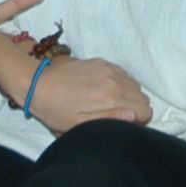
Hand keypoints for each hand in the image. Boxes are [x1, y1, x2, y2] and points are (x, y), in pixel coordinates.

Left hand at [26, 54, 151, 132]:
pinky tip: (103, 89)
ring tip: (109, 102)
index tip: (123, 124)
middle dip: (135, 108)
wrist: (38, 85)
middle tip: (115, 114)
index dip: (138, 121)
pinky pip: (124, 74)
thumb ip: (111, 119)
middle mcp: (116, 81)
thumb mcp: (80, 124)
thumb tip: (134, 116)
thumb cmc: (57, 111)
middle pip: (143, 98)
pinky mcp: (102, 62)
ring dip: (128, 95)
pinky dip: (120, 83)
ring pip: (135, 85)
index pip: (146, 110)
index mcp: (112, 98)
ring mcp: (110, 69)